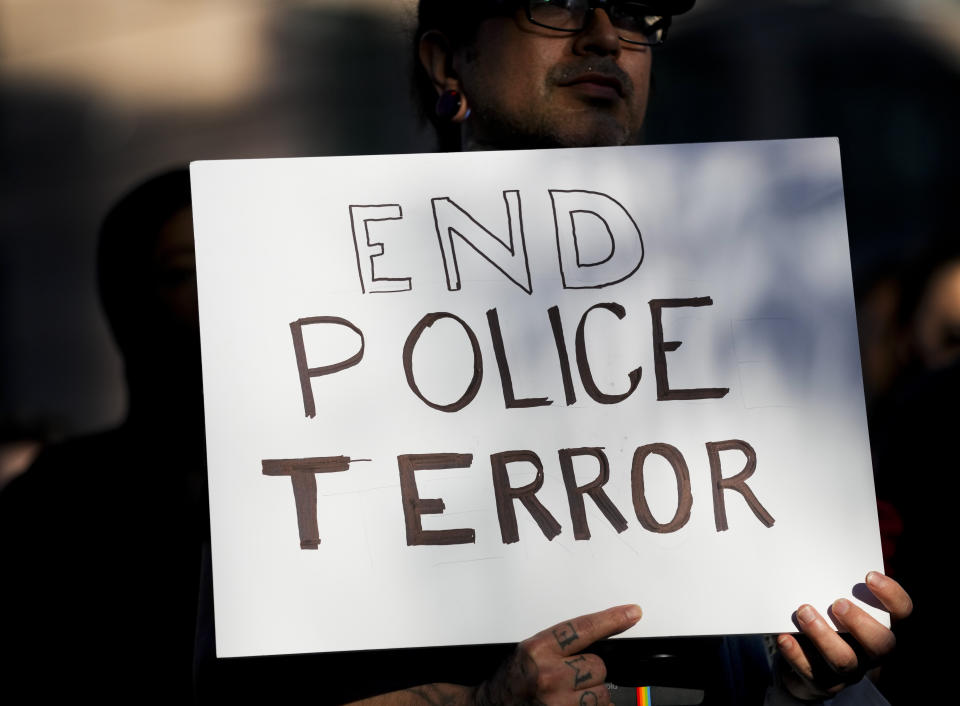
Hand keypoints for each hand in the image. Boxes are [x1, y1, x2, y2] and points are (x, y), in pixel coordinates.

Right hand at [476, 604, 641, 705]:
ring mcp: (558, 703)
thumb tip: (601, 638)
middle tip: (568, 677)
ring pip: (602, 693)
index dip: (612, 619)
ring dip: (591, 695)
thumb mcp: (530, 652)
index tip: (632, 613)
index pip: (584, 628)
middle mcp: (548, 676)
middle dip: (589, 672)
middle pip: (598, 666)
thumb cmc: (510, 680)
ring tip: (567, 695)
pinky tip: (572, 704)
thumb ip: (562, 645)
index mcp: (538, 650)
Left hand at [776, 571, 911, 699]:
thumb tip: (814, 553)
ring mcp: (849, 671)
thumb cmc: (824, 621)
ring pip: (844, 661)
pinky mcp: (822, 683)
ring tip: (804, 612)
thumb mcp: (832, 602)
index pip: (902, 612)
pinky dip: (796, 654)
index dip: (892, 596)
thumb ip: (833, 585)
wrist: (805, 663)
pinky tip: (784, 637)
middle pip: (882, 645)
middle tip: (838, 603)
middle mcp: (870, 652)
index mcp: (880, 626)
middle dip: (861, 623)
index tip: (869, 575)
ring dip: (823, 636)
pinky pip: (812, 673)